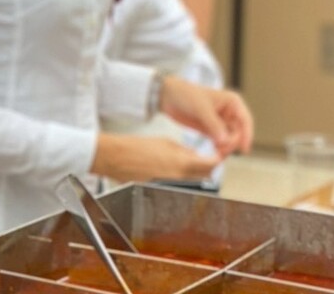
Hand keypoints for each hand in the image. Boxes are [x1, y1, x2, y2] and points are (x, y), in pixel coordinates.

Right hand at [92, 133, 220, 182]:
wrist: (116, 158)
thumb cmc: (136, 147)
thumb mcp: (165, 142)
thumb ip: (185, 151)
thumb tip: (198, 157)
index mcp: (182, 163)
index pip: (212, 165)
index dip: (217, 159)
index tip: (217, 156)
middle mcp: (179, 178)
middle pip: (206, 177)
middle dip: (207, 169)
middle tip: (202, 161)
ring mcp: (171, 187)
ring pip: (193, 184)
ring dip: (194, 176)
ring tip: (182, 166)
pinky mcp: (162, 192)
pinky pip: (178, 188)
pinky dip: (179, 181)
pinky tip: (168, 172)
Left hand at [158, 76, 253, 156]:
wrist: (168, 96)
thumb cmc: (186, 94)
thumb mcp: (201, 108)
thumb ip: (214, 124)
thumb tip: (225, 140)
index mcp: (232, 102)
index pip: (245, 120)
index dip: (247, 135)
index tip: (244, 148)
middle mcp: (229, 112)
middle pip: (239, 132)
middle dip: (233, 142)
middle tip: (223, 150)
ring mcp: (221, 121)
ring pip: (230, 138)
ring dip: (227, 146)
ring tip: (218, 151)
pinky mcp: (211, 129)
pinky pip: (221, 141)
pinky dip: (220, 146)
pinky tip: (215, 150)